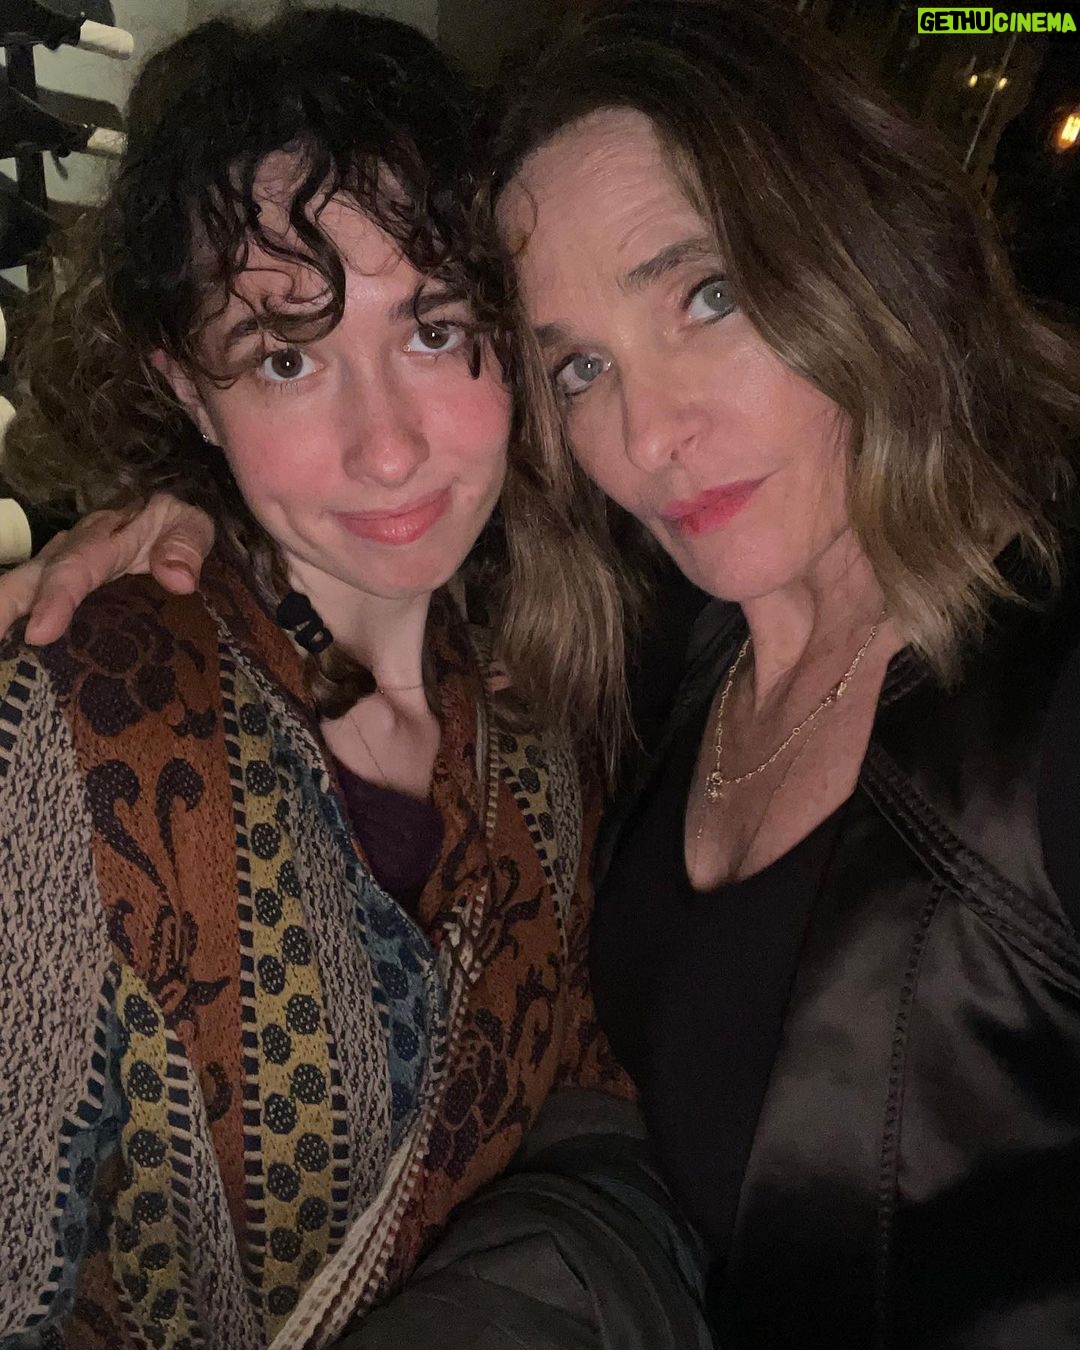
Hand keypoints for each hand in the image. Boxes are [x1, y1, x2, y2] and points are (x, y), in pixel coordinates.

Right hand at [0, 492, 214, 643]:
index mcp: (105, 537)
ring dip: (5, 613)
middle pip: (32, 578)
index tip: (40, 633)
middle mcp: (73, 552)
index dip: (57, 598)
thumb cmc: (175, 523)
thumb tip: (178, 579)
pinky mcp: (61, 583)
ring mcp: (62, 567)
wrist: (165, 511)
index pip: (78, 566)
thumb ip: (185, 545)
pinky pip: (32, 599)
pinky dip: (16, 619)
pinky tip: (8, 649)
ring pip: (24, 587)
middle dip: (5, 607)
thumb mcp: (190, 525)